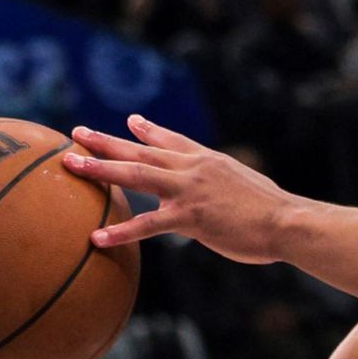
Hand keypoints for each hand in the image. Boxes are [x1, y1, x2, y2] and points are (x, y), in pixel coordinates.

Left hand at [64, 115, 306, 263]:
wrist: (287, 221)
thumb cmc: (272, 211)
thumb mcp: (245, 184)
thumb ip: (224, 182)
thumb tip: (220, 191)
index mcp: (207, 160)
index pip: (172, 139)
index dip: (148, 130)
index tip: (129, 121)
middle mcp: (194, 169)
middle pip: (142, 150)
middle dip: (106, 141)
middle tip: (75, 134)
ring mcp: (190, 190)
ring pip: (136, 174)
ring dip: (100, 168)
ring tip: (70, 165)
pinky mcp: (191, 217)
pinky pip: (148, 224)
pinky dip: (121, 230)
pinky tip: (97, 237)